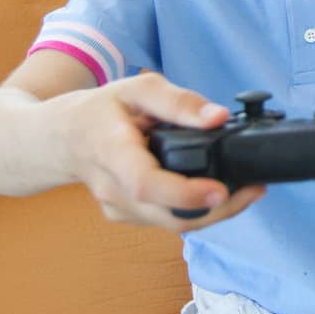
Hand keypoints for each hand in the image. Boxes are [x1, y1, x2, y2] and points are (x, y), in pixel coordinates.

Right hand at [56, 72, 265, 231]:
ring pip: (171, 224)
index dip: (185, 193)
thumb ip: (178, 102)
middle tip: (254, 190)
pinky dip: (195, 211)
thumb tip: (218, 117)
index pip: (146, 184)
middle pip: (167, 215)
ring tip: (246, 189)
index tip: (221, 190)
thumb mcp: (137, 89)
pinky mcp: (126, 216)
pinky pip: (166, 221)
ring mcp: (117, 207)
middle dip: (217, 210)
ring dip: (213, 213)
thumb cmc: (100, 110)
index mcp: (111, 152)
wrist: (60, 139)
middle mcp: (112, 188)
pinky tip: (217, 193)